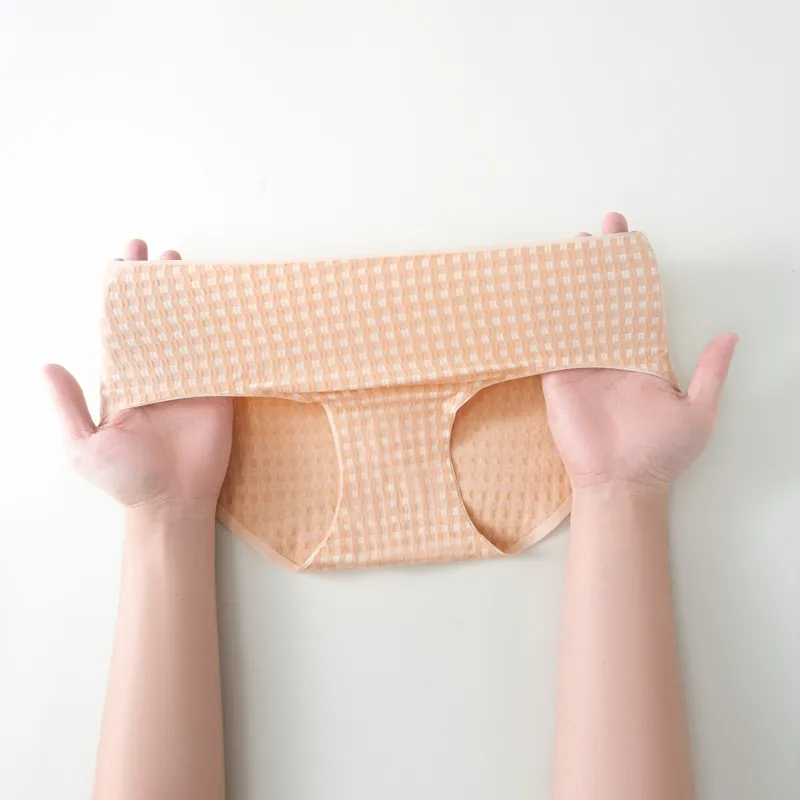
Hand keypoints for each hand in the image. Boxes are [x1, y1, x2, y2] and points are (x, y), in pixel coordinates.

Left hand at [45, 239, 232, 511]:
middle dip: (154, 285)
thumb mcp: (83, 446)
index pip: (120, 327)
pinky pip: (220, 354)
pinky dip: (222, 330)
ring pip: (188, 329)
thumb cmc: (127, 479)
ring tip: (184, 264)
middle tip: (155, 251)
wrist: (173, 503)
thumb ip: (67, 406)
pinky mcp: (218, 391)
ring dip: (187, 297)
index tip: (120, 261)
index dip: (119, 295)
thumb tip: (47, 365)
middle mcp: (156, 373)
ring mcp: (190, 380)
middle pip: (155, 319)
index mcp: (124, 380)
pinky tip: (221, 302)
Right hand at [541, 213, 736, 493]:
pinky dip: (542, 320)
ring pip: (573, 315)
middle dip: (599, 267)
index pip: (637, 305)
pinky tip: (538, 293)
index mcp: (643, 356)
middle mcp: (611, 355)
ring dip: (568, 285)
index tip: (630, 241)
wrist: (623, 484)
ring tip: (566, 252)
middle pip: (602, 301)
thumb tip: (730, 336)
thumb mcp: (699, 411)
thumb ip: (710, 372)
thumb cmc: (662, 453)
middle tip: (597, 233)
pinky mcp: (557, 378)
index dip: (633, 274)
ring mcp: (582, 365)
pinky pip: (548, 343)